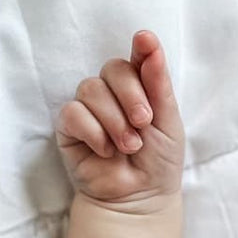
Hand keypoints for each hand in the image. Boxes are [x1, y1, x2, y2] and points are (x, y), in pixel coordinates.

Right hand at [55, 30, 183, 210]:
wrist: (141, 198)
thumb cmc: (158, 162)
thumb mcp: (168, 122)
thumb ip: (158, 83)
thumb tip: (147, 40)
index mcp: (140, 89)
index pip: (137, 59)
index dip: (142, 49)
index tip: (145, 41)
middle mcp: (113, 94)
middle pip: (113, 69)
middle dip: (131, 95)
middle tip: (144, 123)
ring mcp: (89, 108)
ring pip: (91, 89)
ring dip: (114, 120)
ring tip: (128, 145)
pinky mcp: (69, 127)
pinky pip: (73, 113)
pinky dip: (94, 132)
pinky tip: (106, 151)